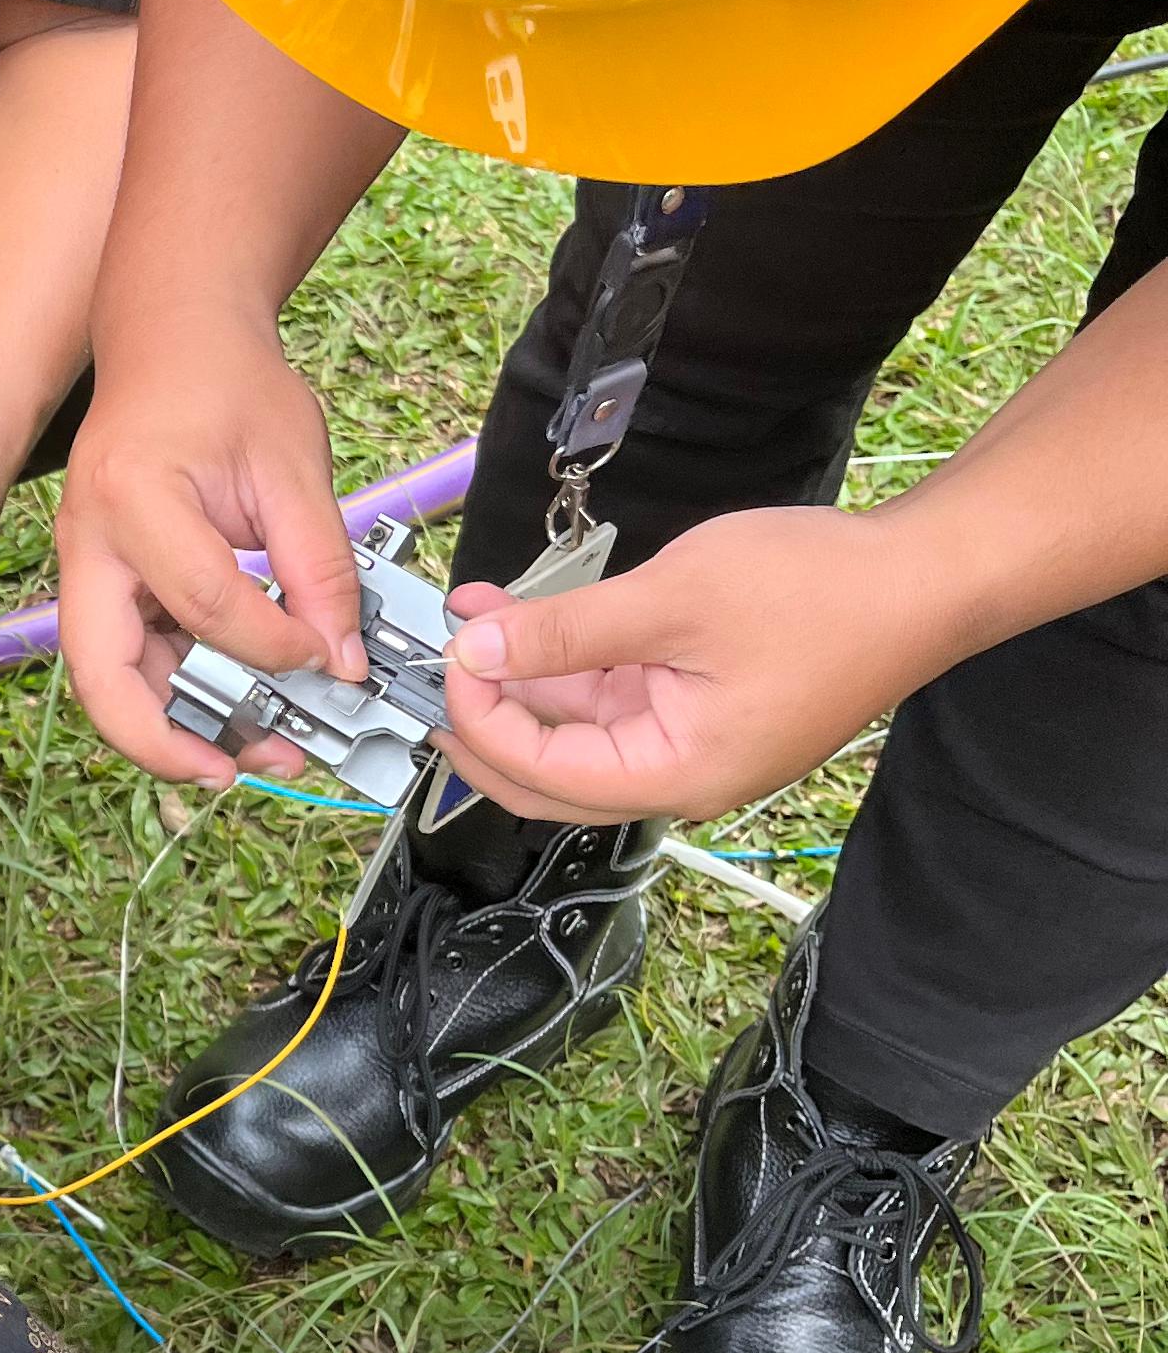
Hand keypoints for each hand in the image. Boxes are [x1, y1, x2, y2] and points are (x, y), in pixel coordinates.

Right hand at [54, 310, 366, 784]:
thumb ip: (319, 566)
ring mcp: (86, 568)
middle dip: (167, 742)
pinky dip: (181, 692)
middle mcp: (88, 545)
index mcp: (132, 500)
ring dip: (177, 728)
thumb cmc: (228, 383)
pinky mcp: (106, 583)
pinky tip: (240, 709)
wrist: (175, 338)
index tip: (332, 658)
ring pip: (112, 681)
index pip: (203, 605)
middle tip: (237, 775)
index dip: (273, 646)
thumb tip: (342, 659)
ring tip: (257, 752)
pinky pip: (133, 657)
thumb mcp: (293, 466)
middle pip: (103, 677)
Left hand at [438, 504, 942, 824]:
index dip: (479, 720)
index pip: (540, 775)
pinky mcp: (696, 705)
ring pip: (573, 728)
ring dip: (518, 677)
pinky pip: (610, 697)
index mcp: (677, 774)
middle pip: (545, 772)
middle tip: (427, 666)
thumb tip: (478, 653)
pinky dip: (564, 658)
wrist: (925, 577)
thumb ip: (567, 632)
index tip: (446, 659)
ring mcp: (687, 741)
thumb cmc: (823, 592)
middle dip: (481, 718)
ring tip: (471, 614)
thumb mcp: (673, 600)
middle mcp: (678, 774)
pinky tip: (525, 613)